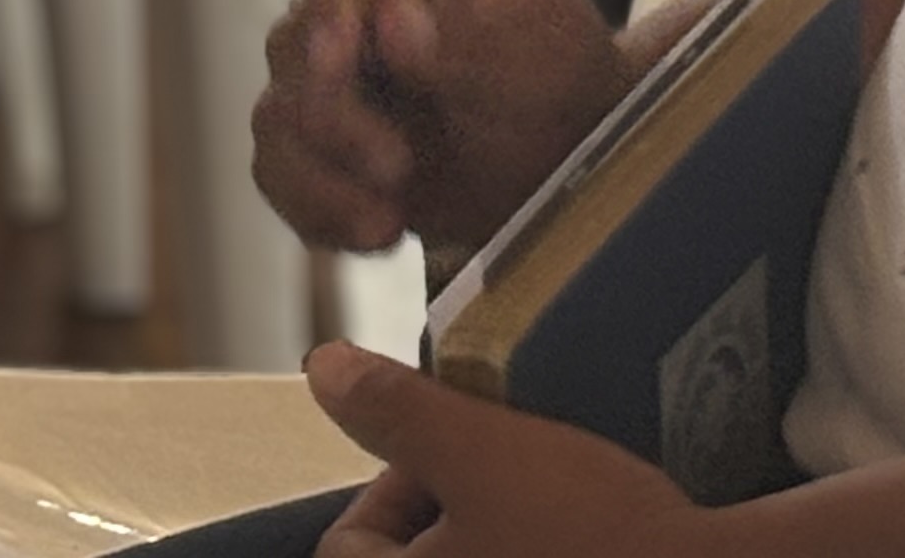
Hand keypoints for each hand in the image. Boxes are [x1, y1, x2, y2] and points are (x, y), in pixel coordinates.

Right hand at [255, 0, 636, 254]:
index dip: (329, 11)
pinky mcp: (320, 149)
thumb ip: (465, 42)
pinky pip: (284, 182)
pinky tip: (381, 235)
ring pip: (277, 125)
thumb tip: (392, 11)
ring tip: (388, 225)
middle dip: (335, 120)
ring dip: (323, 184)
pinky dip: (322, 216)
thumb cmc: (559, 81)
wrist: (564, 156)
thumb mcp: (539, 60)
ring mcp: (329, 84)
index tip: (342, 52)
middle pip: (293, 52)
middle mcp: (354, 16)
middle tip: (398, 169)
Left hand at [302, 342, 718, 556]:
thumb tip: (321, 366)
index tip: (465, 445)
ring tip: (546, 491)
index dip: (396, 477)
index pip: (350, 543)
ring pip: (478, 557)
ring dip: (496, 530)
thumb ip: (400, 410)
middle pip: (416, 555)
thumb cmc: (582, 527)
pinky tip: (581, 530)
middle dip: (451, 506)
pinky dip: (538, 548)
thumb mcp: (484, 450)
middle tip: (508, 466)